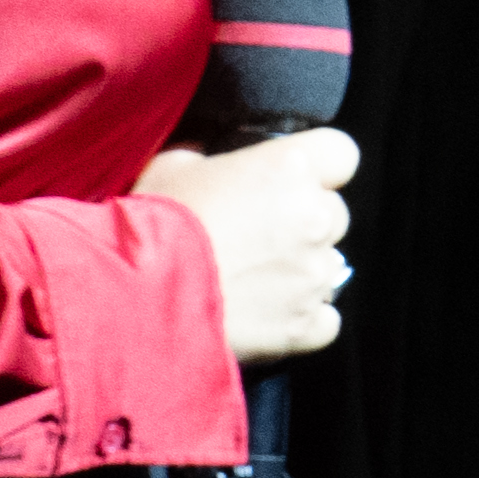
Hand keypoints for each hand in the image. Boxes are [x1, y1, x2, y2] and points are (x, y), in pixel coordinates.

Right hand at [142, 125, 354, 361]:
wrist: (137, 294)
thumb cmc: (150, 221)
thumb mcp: (170, 165)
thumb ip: (211, 159)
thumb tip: (217, 162)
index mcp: (287, 169)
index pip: (340, 153)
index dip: (318, 164)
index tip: (289, 176)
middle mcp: (314, 219)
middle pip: (334, 212)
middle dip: (304, 219)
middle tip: (256, 230)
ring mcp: (315, 275)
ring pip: (327, 265)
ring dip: (299, 267)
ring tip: (249, 276)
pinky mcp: (307, 324)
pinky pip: (324, 318)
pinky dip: (301, 314)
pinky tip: (263, 311)